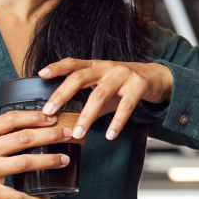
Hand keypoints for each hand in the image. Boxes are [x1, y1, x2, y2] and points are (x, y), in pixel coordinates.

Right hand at [0, 110, 71, 198]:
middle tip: (68, 134)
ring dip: (48, 161)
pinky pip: (15, 196)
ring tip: (64, 159)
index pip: (12, 119)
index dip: (35, 117)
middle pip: (24, 139)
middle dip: (50, 135)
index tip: (53, 117)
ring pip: (24, 164)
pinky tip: (45, 197)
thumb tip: (29, 123)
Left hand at [37, 59, 173, 139]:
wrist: (157, 77)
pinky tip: (109, 135)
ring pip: (99, 95)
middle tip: (49, 111)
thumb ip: (88, 97)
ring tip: (78, 133)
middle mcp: (107, 67)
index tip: (41, 74)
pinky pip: (125, 107)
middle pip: (80, 78)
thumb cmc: (125, 84)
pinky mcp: (138, 86)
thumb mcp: (105, 86)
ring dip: (87, 116)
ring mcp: (123, 75)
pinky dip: (116, 122)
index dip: (57, 67)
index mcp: (96, 66)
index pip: (73, 63)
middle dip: (62, 94)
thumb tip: (66, 118)